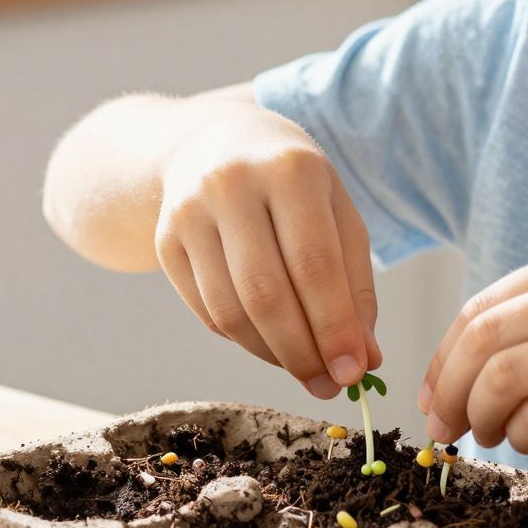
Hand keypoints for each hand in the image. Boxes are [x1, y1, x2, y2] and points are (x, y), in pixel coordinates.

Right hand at [154, 103, 380, 397]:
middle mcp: (232, 185)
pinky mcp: (164, 242)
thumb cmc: (292, 183)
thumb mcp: (337, 212)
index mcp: (289, 170)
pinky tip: (271, 344)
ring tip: (305, 369)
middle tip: (329, 386)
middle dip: (302, 352)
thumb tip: (364, 359)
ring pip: (230, 311)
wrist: (212, 141)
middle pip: (266, 294)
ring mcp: (189, 213)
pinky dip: (244, 341)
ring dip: (273, 355)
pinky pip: (207, 312)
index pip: (314, 265)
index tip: (354, 372)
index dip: (334, 327)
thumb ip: (356, 284)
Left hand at [418, 244, 527, 458]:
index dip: (443, 356)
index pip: (484, 306)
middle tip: (442, 428)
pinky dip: (519, 436)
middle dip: (447, 390)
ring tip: (486, 435)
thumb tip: (464, 370)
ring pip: (502, 380)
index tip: (432, 394)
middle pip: (482, 340)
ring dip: (479, 417)